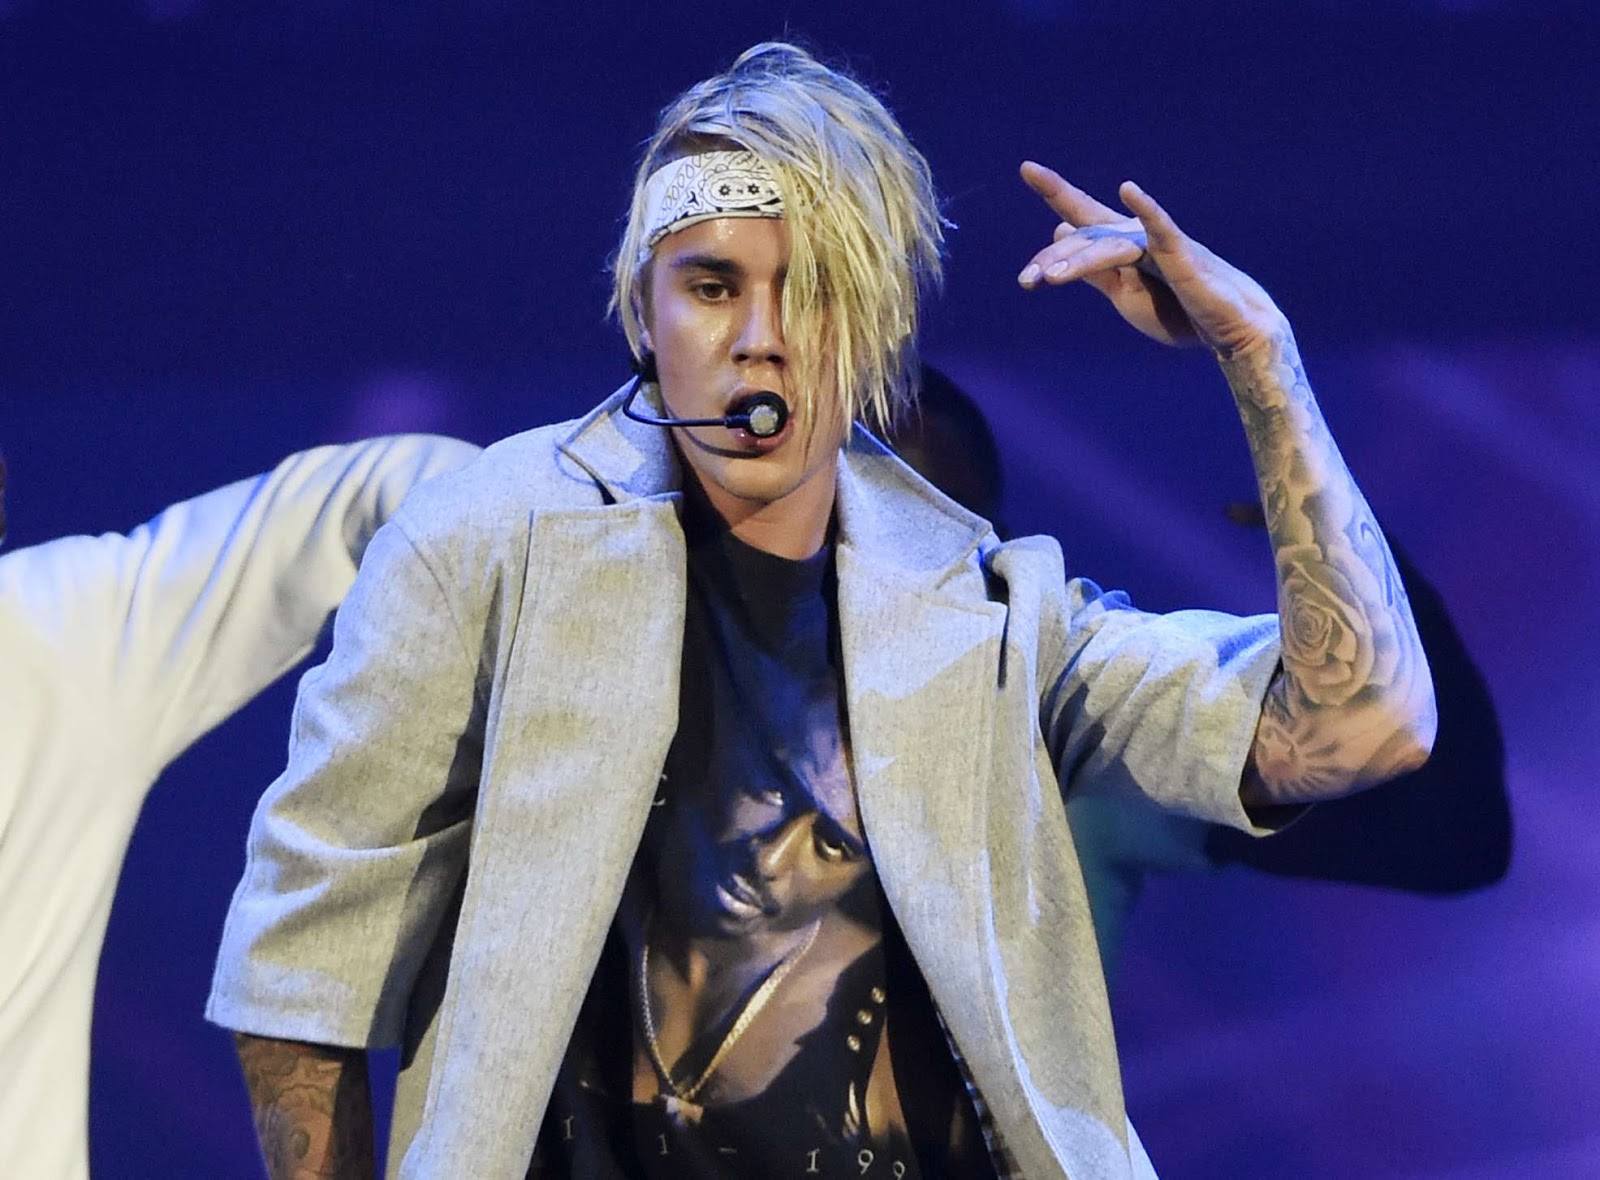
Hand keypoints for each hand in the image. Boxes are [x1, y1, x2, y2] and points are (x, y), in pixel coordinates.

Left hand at [1016, 161, 1287, 358]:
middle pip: (1087, 237)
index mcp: (1120, 247)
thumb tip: (1060, 231)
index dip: (1055, 190)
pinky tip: (1128, 190)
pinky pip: (1161, 230)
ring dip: (1079, 261)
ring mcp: (1158, 244)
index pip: (1082, 215)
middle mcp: (1136, 238)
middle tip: (1025, 280)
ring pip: (1109, 245)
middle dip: (1053, 258)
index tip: (1027, 167)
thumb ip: (1094, 267)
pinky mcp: (1182, 255)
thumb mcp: (1125, 294)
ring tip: (1049, 279)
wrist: (1230, 329)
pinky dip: (1146, 209)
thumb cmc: (1180, 311)